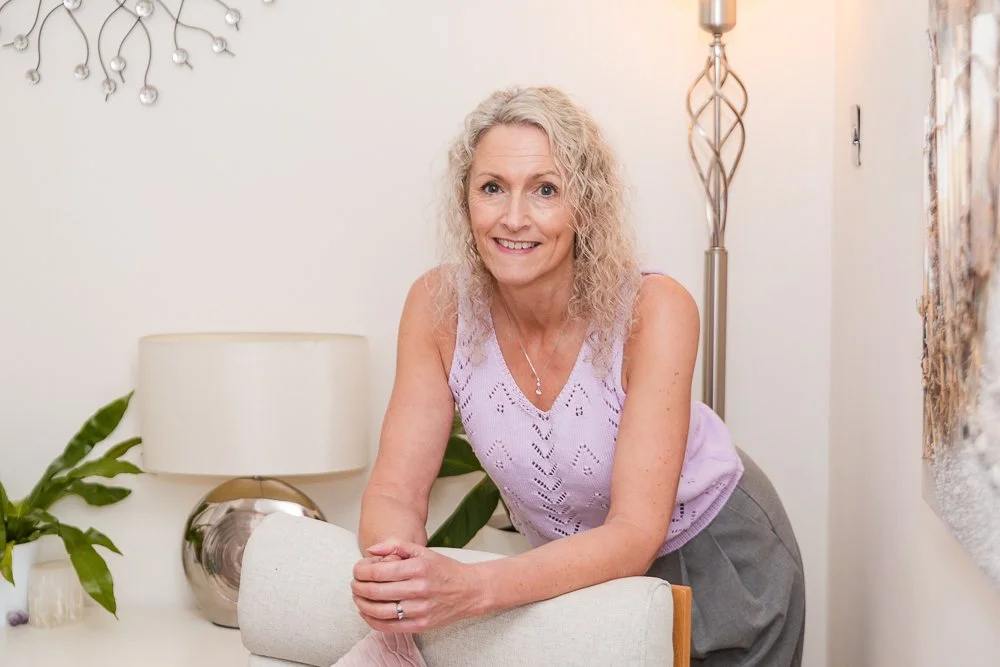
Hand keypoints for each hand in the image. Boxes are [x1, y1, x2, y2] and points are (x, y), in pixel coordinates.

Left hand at [351, 539, 486, 632]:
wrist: (470, 590)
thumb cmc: (444, 570)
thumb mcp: (423, 551)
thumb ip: (396, 546)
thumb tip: (371, 550)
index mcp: (418, 568)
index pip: (378, 571)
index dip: (361, 571)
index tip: (357, 570)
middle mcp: (419, 589)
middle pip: (376, 591)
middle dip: (358, 587)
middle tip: (354, 583)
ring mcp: (420, 609)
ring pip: (379, 611)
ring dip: (362, 604)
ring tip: (358, 596)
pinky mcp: (421, 625)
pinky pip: (389, 626)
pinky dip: (372, 620)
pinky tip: (366, 612)